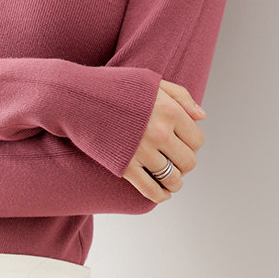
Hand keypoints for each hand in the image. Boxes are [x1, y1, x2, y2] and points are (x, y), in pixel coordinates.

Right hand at [123, 80, 205, 203]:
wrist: (76, 98)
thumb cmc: (113, 87)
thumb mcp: (151, 82)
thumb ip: (180, 96)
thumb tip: (202, 117)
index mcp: (169, 111)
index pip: (197, 140)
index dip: (192, 146)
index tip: (182, 146)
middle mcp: (159, 132)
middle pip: (188, 161)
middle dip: (184, 165)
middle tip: (176, 163)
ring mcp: (141, 151)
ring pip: (172, 178)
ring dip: (175, 183)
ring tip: (171, 182)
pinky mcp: (124, 165)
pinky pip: (150, 189)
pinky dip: (159, 195)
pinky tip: (161, 194)